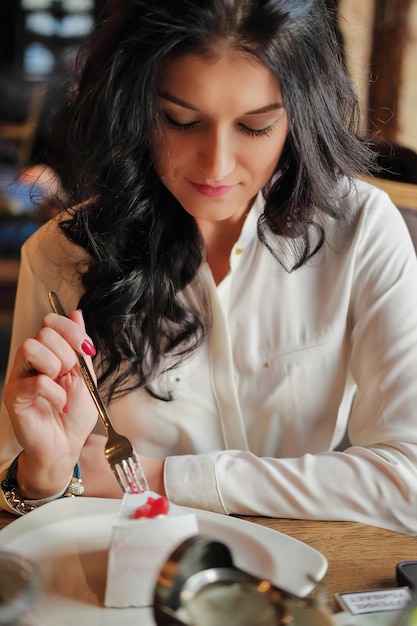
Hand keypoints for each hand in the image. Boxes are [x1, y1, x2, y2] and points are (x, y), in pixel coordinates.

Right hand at [3, 309, 97, 496]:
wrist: (68, 445)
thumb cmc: (75, 413)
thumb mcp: (86, 375)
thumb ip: (80, 346)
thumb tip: (77, 313)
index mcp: (49, 352)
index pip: (51, 322)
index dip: (71, 329)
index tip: (86, 349)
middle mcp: (31, 361)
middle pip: (44, 333)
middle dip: (66, 353)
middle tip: (69, 376)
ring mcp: (19, 376)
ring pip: (31, 348)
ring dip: (56, 367)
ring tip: (61, 386)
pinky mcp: (14, 396)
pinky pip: (36, 381)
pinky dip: (55, 394)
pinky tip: (60, 405)